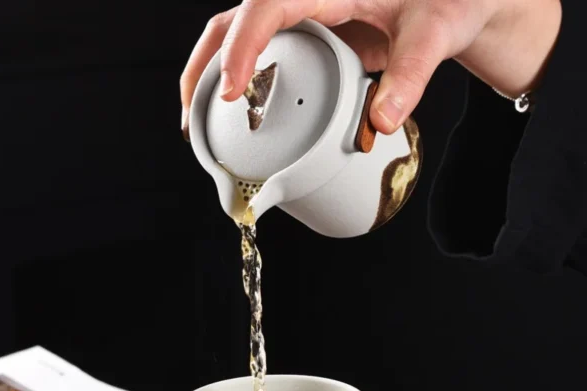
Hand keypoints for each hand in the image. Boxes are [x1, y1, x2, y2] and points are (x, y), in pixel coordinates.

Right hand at [181, 0, 560, 135]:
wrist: (454, 1)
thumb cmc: (449, 1)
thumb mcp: (435, 31)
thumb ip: (412, 74)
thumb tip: (380, 123)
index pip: (269, 4)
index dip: (243, 44)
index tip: (233, 89)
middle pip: (235, 19)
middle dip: (206, 64)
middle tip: (192, 114)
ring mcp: (305, 17)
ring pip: (240, 35)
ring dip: (211, 74)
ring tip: (197, 119)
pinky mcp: (308, 38)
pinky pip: (261, 52)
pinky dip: (239, 80)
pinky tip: (234, 110)